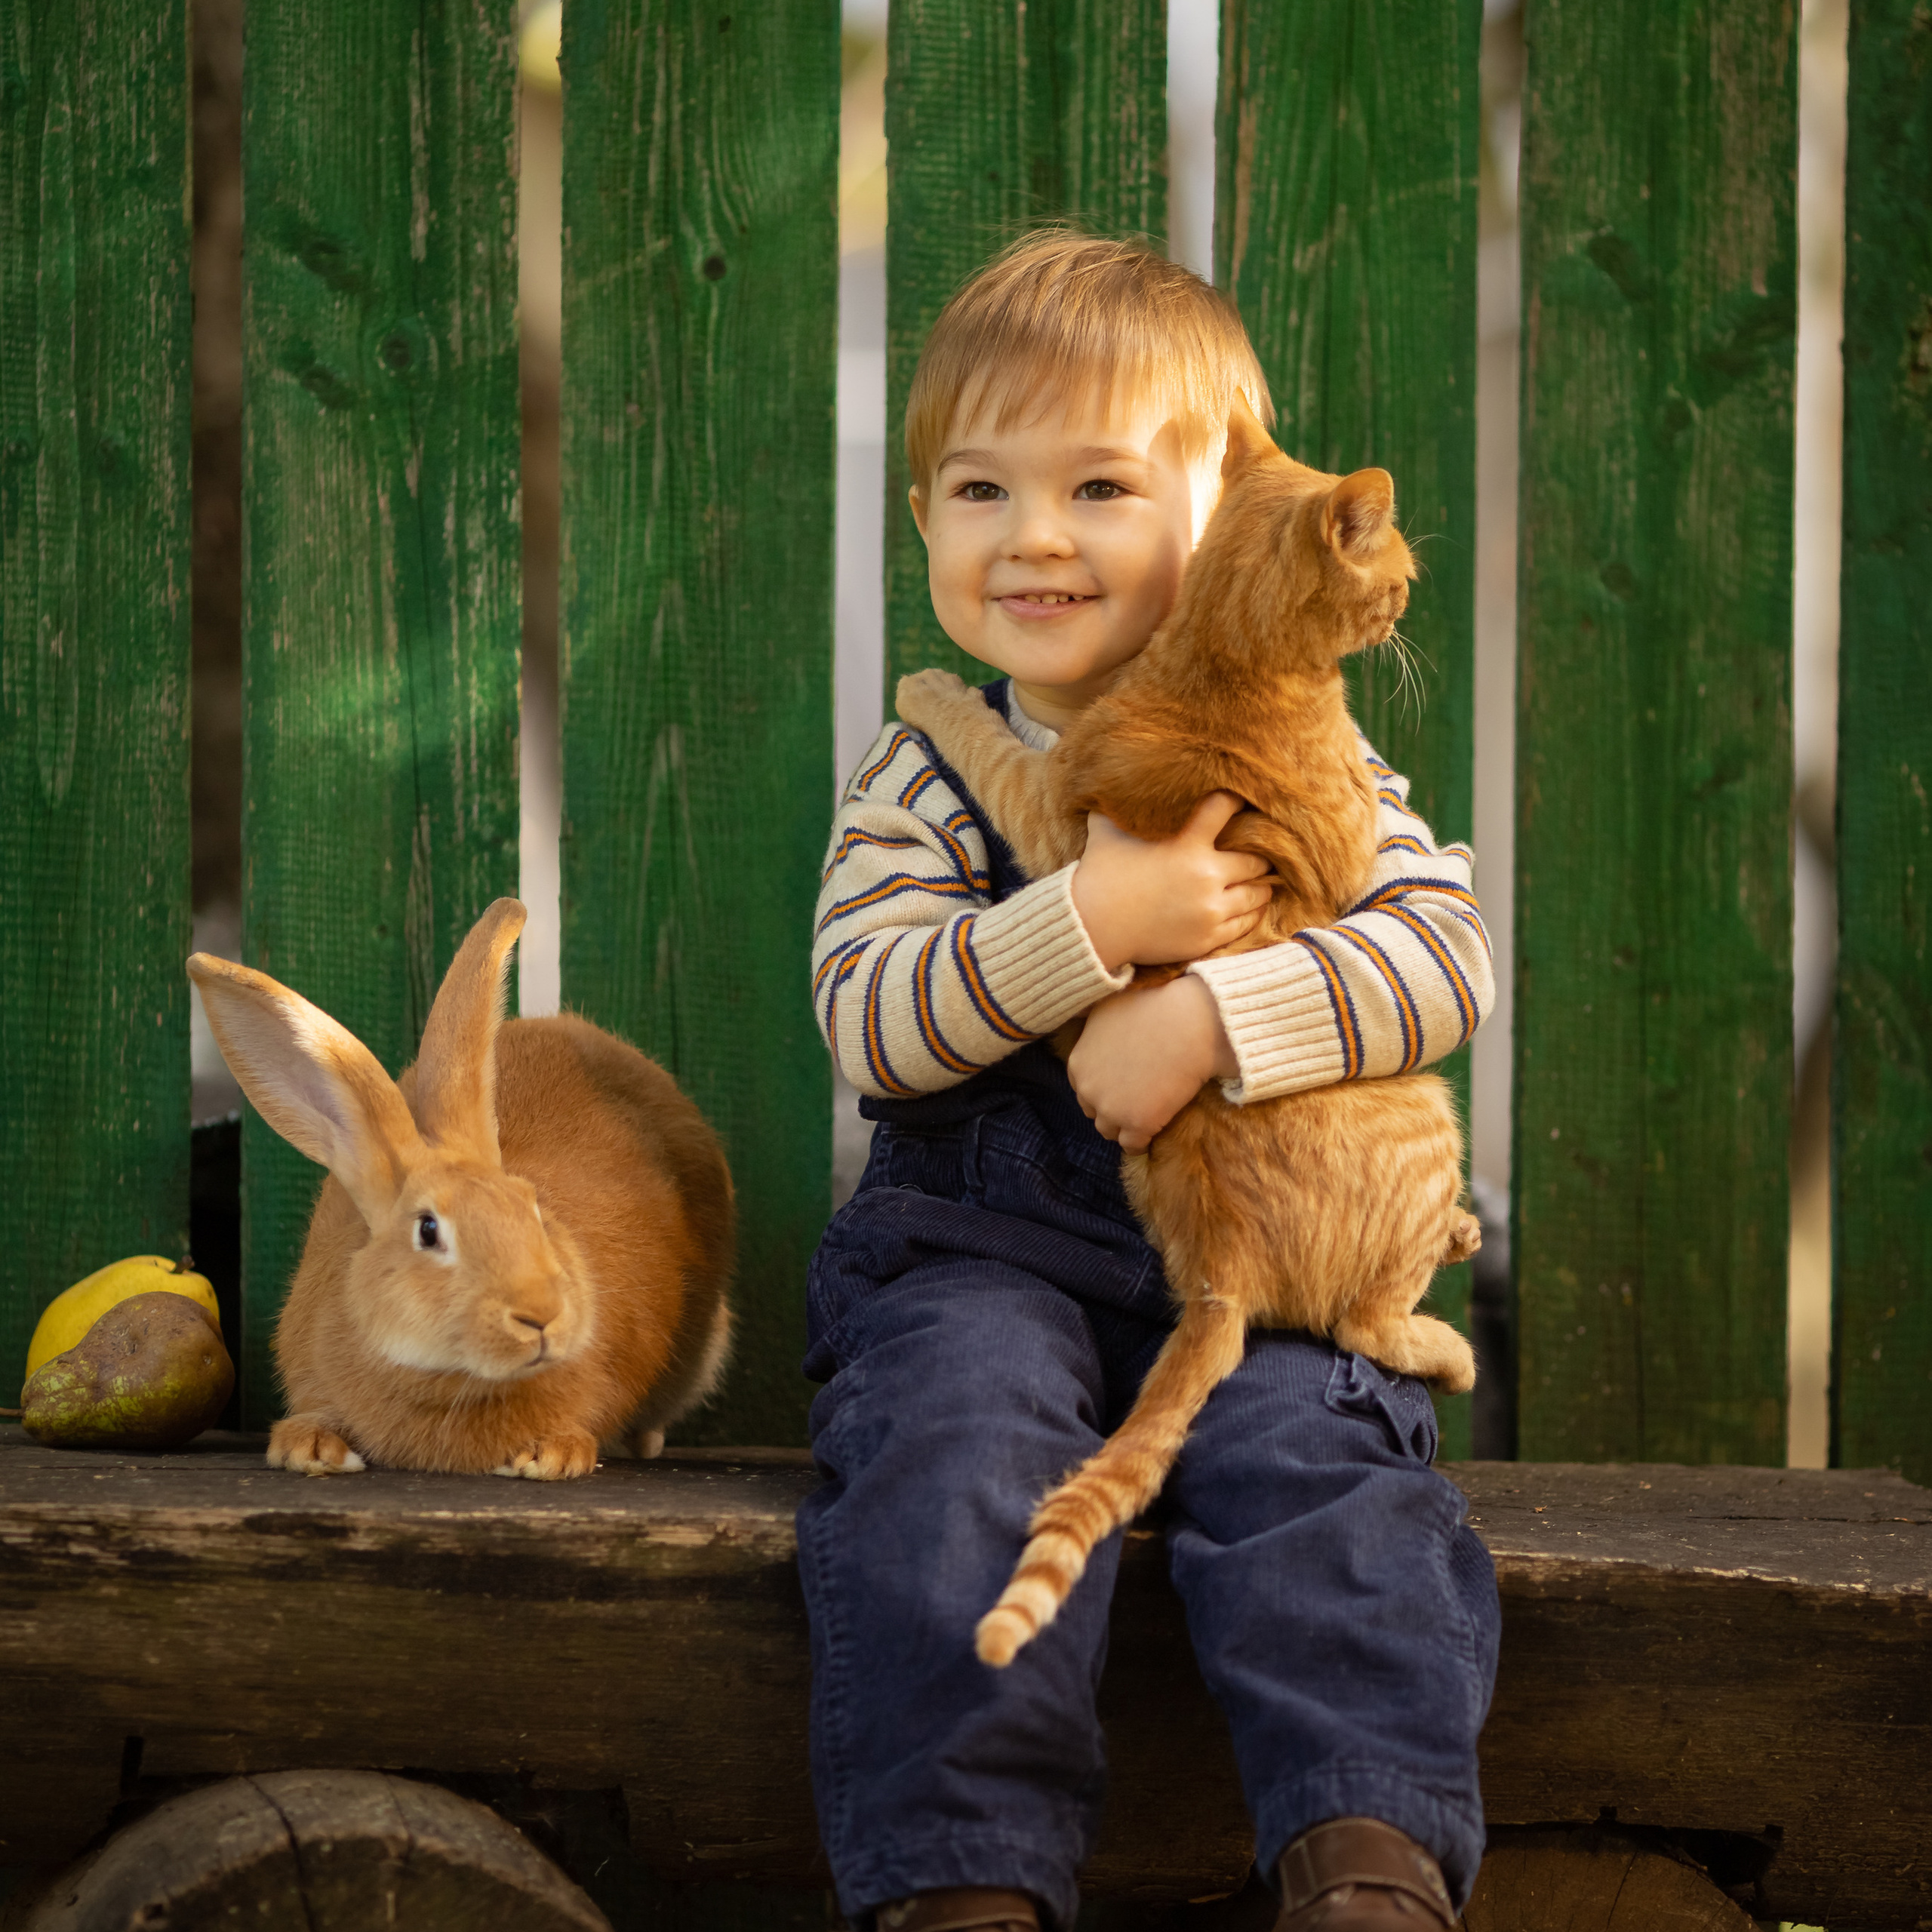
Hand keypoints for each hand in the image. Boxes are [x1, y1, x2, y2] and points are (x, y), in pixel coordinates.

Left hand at [1068, 976, 1238, 1152]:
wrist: (1189, 1023)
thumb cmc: (1153, 1007)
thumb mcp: (1106, 1008)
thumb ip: (1092, 1028)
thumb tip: (1090, 1028)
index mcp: (1078, 1063)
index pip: (1082, 1086)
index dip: (1101, 1085)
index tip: (1118, 1083)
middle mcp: (1088, 1089)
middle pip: (1094, 1110)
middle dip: (1110, 1106)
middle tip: (1133, 1098)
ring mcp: (1111, 1109)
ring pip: (1110, 1130)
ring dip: (1123, 1125)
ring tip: (1143, 1116)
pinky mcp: (1138, 1124)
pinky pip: (1133, 1145)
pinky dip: (1141, 1142)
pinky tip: (1153, 1132)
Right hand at [1070, 792, 1271, 970]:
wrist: (1093, 927)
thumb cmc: (1099, 874)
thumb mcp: (1106, 829)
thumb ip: (1119, 804)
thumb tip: (1113, 780)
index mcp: (1186, 842)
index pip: (1226, 807)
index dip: (1237, 800)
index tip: (1245, 799)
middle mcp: (1206, 874)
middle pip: (1255, 859)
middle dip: (1259, 854)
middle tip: (1262, 851)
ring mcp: (1210, 907)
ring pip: (1256, 892)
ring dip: (1261, 884)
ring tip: (1262, 880)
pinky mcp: (1209, 935)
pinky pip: (1247, 922)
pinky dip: (1253, 912)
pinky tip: (1254, 905)